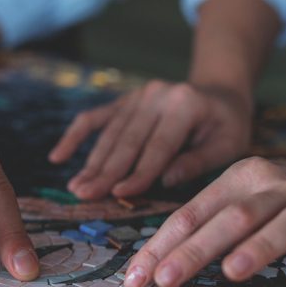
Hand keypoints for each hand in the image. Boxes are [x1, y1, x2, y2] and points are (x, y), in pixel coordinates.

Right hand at [49, 81, 252, 198]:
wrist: (219, 91)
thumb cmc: (227, 125)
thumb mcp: (228, 144)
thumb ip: (198, 161)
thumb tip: (165, 180)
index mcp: (185, 104)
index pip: (158, 146)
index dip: (138, 172)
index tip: (119, 194)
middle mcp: (157, 95)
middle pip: (127, 140)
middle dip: (105, 171)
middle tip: (85, 195)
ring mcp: (138, 95)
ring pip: (110, 134)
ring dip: (90, 162)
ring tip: (76, 188)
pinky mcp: (124, 100)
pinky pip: (95, 118)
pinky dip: (75, 136)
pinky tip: (58, 157)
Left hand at [124, 156, 285, 286]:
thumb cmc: (267, 201)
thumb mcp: (232, 202)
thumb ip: (198, 231)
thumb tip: (150, 272)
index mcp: (236, 178)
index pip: (191, 213)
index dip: (162, 246)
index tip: (136, 278)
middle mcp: (273, 186)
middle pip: (232, 217)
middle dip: (195, 250)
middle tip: (166, 279)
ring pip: (285, 223)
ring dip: (258, 247)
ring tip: (231, 271)